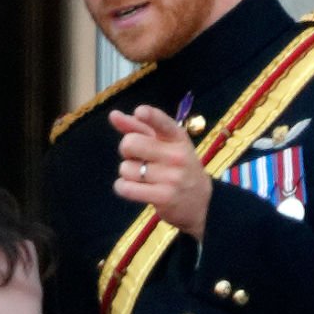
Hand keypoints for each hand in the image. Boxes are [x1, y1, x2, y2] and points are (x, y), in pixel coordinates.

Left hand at [109, 106, 211, 239]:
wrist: (199, 201)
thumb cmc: (175, 166)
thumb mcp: (165, 144)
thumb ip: (139, 128)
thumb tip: (114, 115)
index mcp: (178, 137)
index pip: (163, 123)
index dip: (150, 116)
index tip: (140, 112)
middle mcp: (177, 155)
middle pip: (131, 143)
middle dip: (126, 150)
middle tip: (136, 157)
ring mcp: (172, 177)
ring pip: (126, 168)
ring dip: (127, 173)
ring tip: (142, 177)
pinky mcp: (164, 197)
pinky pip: (127, 188)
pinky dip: (122, 187)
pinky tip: (132, 187)